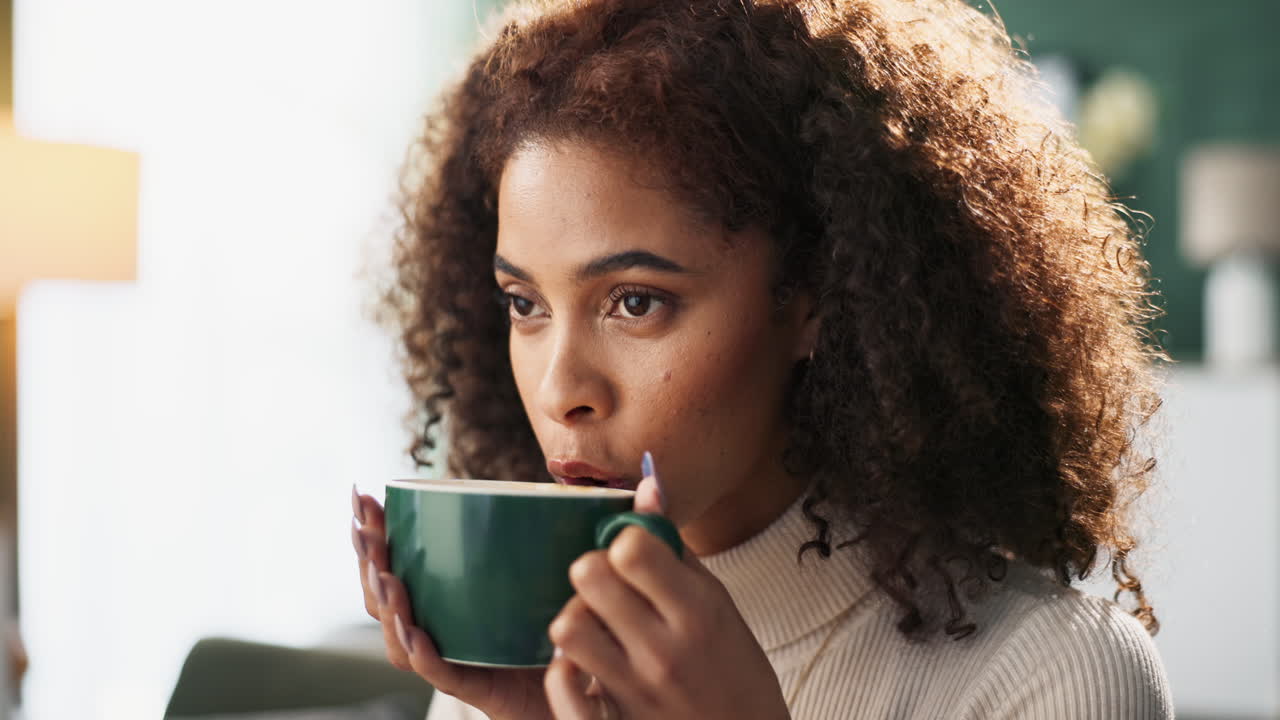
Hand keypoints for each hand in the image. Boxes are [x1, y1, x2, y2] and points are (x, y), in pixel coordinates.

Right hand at [351, 487, 553, 719]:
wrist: (582, 686)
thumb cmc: (555, 626)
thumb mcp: (544, 572)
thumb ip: (544, 535)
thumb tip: (556, 484)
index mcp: (440, 596)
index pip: (392, 563)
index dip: (373, 533)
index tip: (362, 496)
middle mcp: (436, 626)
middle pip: (384, 597)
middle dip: (368, 560)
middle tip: (362, 528)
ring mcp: (450, 659)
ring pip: (401, 637)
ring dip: (388, 605)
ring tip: (384, 574)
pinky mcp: (474, 688)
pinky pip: (440, 672)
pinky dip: (423, 653)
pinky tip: (414, 631)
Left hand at [543, 473, 790, 719]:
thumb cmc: (734, 668)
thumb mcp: (717, 603)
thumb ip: (674, 549)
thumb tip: (646, 484)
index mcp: (697, 610)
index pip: (632, 548)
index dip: (623, 541)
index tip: (632, 554)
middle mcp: (665, 648)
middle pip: (590, 575)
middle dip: (592, 568)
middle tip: (607, 584)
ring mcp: (637, 686)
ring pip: (567, 626)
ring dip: (574, 614)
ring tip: (593, 621)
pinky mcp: (615, 717)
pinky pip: (562, 684)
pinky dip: (562, 667)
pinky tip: (580, 661)